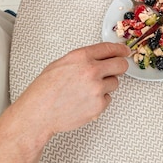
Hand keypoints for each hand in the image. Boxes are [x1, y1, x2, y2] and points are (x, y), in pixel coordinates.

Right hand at [13, 42, 129, 140]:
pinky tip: (84, 101)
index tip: (125, 51)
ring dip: (105, 85)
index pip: (110, 48)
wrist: (37, 114)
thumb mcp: (60, 64)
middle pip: (121, 65)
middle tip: (115, 70)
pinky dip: (99, 100)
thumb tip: (100, 57)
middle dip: (119, 67)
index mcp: (81, 57)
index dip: (121, 50)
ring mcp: (97, 89)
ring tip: (85, 90)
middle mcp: (91, 71)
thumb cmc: (44, 91)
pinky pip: (108, 98)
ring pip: (114, 83)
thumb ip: (83, 59)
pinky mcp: (99, 105)